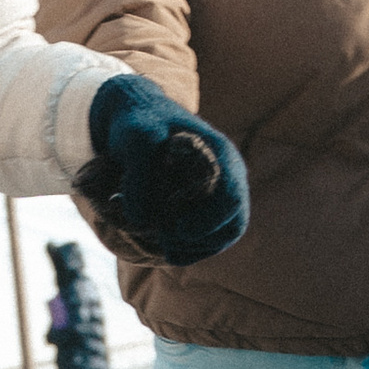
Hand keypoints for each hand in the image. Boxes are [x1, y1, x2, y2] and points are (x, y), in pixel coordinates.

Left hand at [78, 73, 249, 266]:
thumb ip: (139, 176)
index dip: (208, 220)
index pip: (231, 198)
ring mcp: (217, 194)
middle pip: (232, 225)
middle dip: (200, 239)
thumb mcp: (136, 139)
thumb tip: (143, 222)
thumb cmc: (140, 124)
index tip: (179, 230)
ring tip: (164, 244)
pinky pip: (207, 239)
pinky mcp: (203, 208)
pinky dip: (189, 248)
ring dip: (194, 248)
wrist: (136, 119)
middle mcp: (227, 177)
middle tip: (166, 239)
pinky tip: (167, 247)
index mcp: (222, 155)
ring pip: (221, 236)